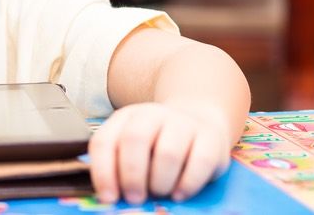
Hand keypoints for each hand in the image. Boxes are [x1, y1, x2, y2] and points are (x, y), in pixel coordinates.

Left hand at [88, 102, 231, 204]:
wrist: (197, 121)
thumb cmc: (157, 143)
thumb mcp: (133, 149)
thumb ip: (119, 168)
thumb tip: (112, 198)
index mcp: (125, 118)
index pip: (104, 141)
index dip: (103, 172)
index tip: (109, 197)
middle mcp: (152, 115)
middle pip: (134, 139)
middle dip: (131, 175)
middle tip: (134, 198)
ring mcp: (182, 123)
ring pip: (167, 153)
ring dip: (160, 182)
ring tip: (159, 193)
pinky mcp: (210, 137)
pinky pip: (199, 162)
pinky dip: (187, 184)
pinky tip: (179, 194)